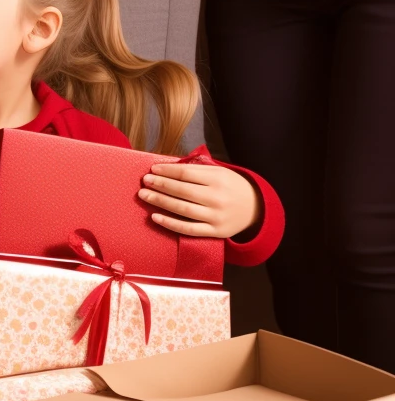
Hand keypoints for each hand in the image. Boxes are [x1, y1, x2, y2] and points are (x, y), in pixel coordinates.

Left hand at [141, 163, 262, 238]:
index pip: (186, 174)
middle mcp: (217, 198)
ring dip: (160, 202)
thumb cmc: (231, 186)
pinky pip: (189, 229)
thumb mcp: (219, 172)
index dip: (167, 171)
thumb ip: (196, 170)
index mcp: (218, 179)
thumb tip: (166, 168)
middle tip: (144, 182)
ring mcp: (216, 216)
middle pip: (182, 191)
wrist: (256, 209)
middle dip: (160, 185)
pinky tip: (155, 217)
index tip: (152, 169)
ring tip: (144, 196)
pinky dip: (170, 224)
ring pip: (183, 209)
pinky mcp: (215, 232)